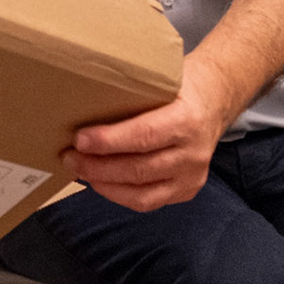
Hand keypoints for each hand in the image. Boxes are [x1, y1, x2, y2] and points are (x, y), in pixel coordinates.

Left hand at [63, 56, 238, 211]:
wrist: (214, 101)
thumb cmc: (178, 88)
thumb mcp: (159, 81)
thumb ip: (129, 93)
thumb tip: (80, 97)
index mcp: (187, 120)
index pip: (144, 135)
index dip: (108, 141)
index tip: (79, 140)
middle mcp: (193, 153)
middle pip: (138, 169)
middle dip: (97, 167)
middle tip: (69, 157)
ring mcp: (192, 176)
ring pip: (141, 193)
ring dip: (103, 184)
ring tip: (78, 170)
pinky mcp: (187, 190)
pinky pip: (147, 201)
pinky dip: (118, 194)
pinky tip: (99, 181)